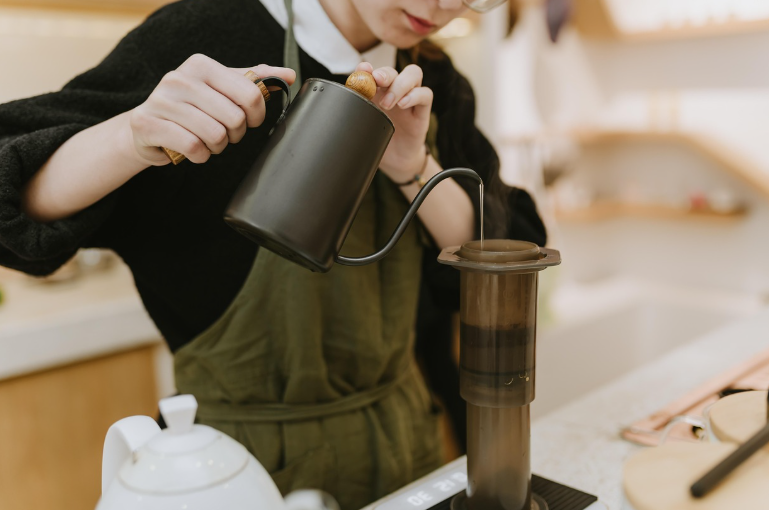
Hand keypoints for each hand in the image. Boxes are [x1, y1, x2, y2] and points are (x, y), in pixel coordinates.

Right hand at [129, 54, 295, 165]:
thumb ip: (253, 81)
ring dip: (217, 147)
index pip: (250, 92)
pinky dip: (200, 156)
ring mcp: (161, 101)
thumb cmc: (190, 109)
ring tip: (207, 141)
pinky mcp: (148, 124)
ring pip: (215, 135)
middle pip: (235, 118)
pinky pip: (193, 147)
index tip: (249, 121)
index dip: (256, 115)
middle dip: (235, 134)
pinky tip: (193, 150)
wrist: (146, 127)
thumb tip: (288, 75)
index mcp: (201, 65)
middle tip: (224, 134)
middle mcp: (179, 78)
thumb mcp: (221, 89)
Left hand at [355, 62, 432, 182]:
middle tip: (376, 81)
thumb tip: (342, 101)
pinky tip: (403, 104)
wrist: (396, 161)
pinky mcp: (422, 110)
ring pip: (413, 74)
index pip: (374, 71)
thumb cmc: (379, 140)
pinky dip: (415, 95)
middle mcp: (394, 91)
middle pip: (393, 70)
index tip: (362, 69)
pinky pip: (426, 94)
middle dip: (384, 73)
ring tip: (388, 102)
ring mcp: (410, 98)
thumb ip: (357, 111)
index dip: (368, 68)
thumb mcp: (364, 126)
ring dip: (400, 84)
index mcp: (377, 92)